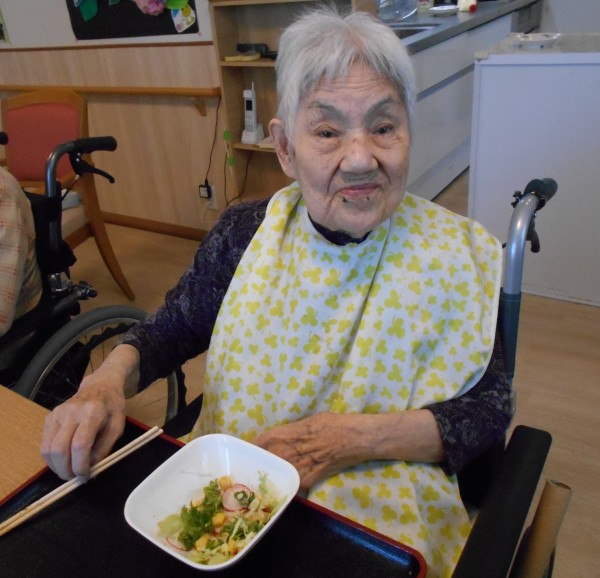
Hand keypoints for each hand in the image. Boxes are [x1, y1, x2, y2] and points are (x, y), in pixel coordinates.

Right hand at [41, 345, 138, 479]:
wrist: (100, 386)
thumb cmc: (112, 406)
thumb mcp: (117, 426)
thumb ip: (105, 448)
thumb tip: (91, 468)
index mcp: (92, 413)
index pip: (79, 445)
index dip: (80, 465)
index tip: (85, 476)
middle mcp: (71, 412)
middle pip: (58, 449)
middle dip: (65, 470)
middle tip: (74, 478)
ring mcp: (57, 414)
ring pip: (47, 449)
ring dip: (56, 466)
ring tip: (69, 471)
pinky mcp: (49, 417)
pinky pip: (44, 443)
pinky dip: (51, 457)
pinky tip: (63, 459)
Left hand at [253, 409, 444, 489]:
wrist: (359, 438)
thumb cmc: (338, 423)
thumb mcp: (314, 419)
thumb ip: (297, 428)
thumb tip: (281, 434)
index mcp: (299, 429)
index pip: (272, 436)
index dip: (258, 442)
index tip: (246, 445)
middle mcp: (301, 446)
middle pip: (274, 455)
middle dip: (260, 460)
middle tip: (246, 464)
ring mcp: (308, 462)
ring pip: (283, 469)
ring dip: (271, 473)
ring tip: (257, 476)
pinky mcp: (315, 475)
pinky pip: (297, 481)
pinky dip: (288, 483)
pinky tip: (280, 485)